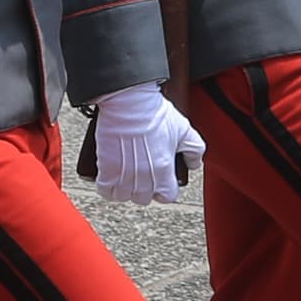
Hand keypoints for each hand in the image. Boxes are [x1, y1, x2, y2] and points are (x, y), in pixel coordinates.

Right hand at [89, 85, 198, 204]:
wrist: (129, 102)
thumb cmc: (154, 113)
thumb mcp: (184, 129)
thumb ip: (195, 149)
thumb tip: (194, 164)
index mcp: (164, 170)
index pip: (168, 196)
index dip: (166, 190)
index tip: (162, 182)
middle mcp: (144, 177)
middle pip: (144, 198)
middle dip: (145, 189)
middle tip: (143, 175)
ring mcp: (124, 175)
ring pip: (124, 197)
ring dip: (126, 189)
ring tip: (126, 176)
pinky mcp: (106, 169)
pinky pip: (106, 191)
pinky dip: (107, 188)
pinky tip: (111, 177)